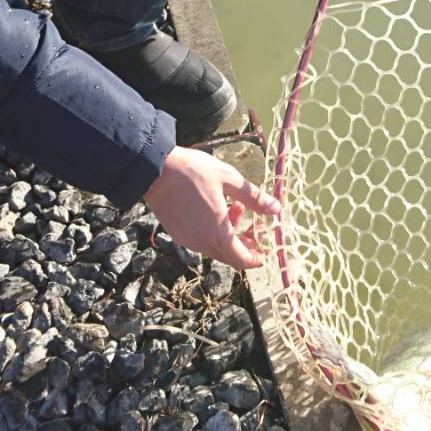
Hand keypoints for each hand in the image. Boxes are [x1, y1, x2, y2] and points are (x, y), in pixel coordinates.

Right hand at [143, 146, 280, 270]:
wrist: (153, 171)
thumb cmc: (193, 172)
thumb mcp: (229, 179)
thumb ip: (254, 197)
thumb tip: (276, 209)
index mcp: (218, 233)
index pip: (241, 259)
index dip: (256, 258)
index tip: (266, 249)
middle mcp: (202, 242)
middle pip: (229, 255)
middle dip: (246, 244)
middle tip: (255, 225)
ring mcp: (187, 240)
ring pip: (215, 247)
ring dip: (230, 234)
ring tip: (236, 206)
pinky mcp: (177, 234)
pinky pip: (201, 240)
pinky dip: (214, 232)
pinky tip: (216, 209)